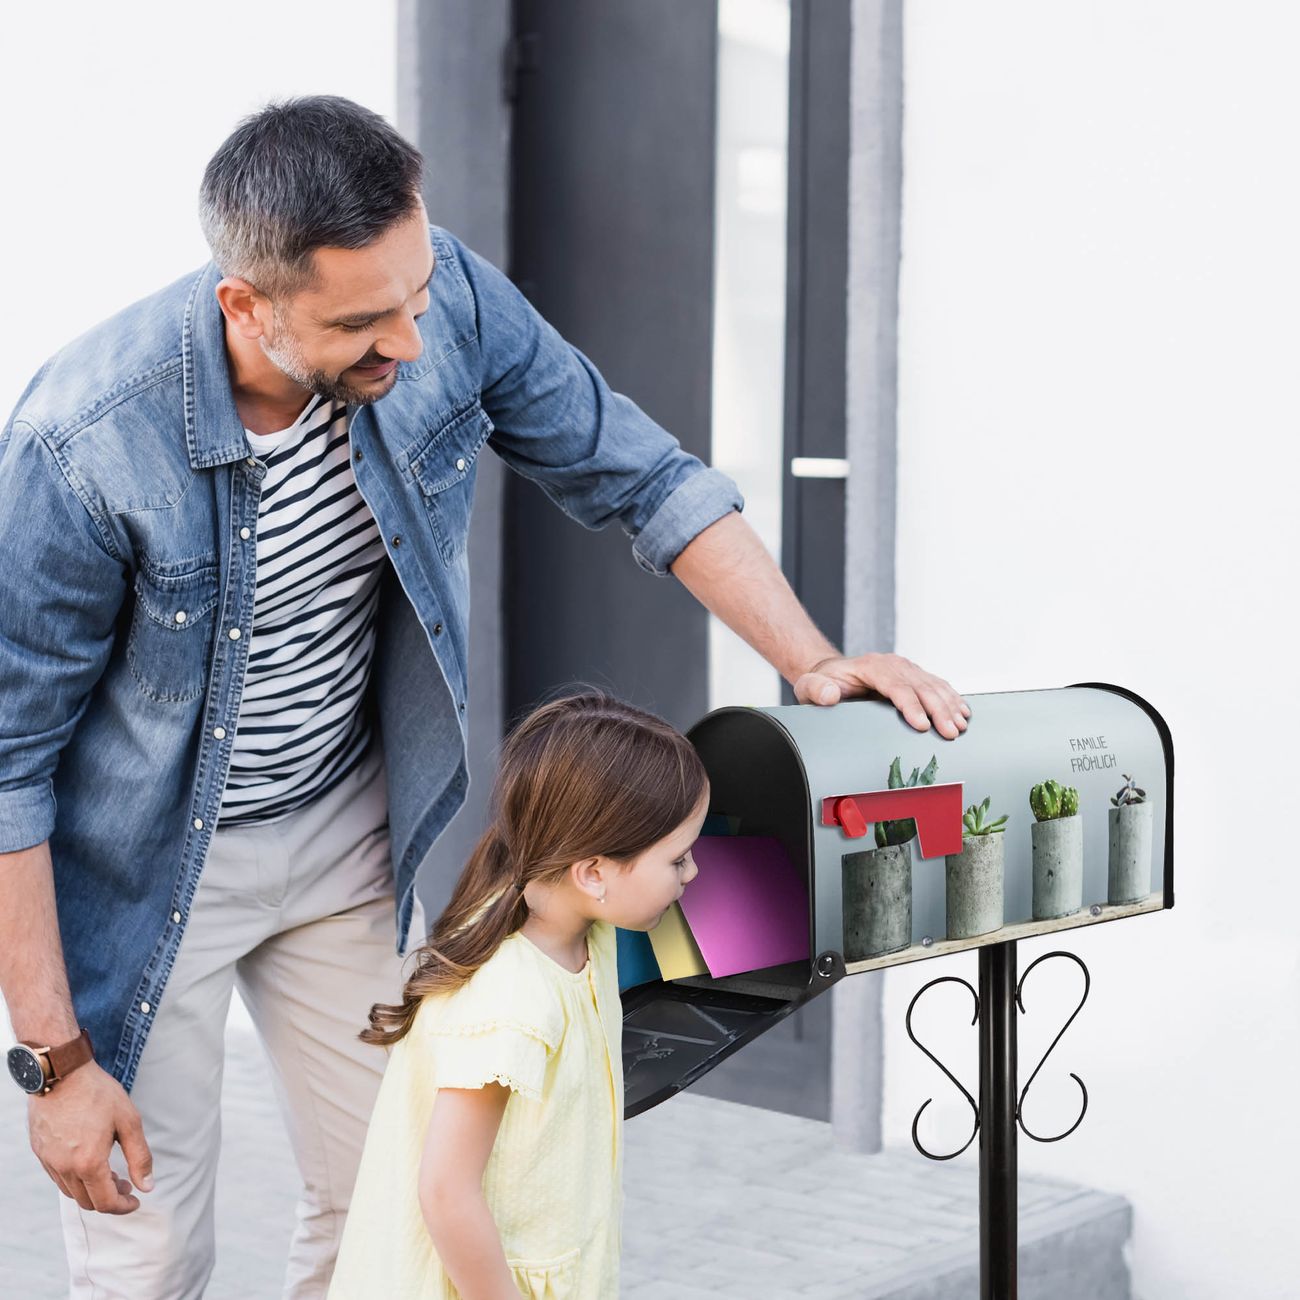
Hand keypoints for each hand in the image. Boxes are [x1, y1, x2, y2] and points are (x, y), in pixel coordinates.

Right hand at [28, 1060, 153, 1213]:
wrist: (62, 1074)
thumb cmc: (98, 1094)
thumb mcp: (129, 1121)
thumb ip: (139, 1157)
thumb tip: (147, 1186)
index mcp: (89, 1163)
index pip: (106, 1202)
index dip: (123, 1207)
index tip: (135, 1200)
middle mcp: (65, 1168)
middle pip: (87, 1202)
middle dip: (110, 1198)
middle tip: (125, 1184)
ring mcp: (50, 1162)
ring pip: (71, 1192)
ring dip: (92, 1190)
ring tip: (110, 1173)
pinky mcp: (40, 1153)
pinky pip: (58, 1178)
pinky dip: (76, 1179)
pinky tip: (88, 1162)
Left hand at [793, 653, 970, 738]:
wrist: (831, 673)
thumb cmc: (822, 684)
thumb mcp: (810, 687)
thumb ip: (816, 690)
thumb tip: (829, 694)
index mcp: (871, 666)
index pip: (895, 685)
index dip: (911, 705)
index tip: (922, 725)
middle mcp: (892, 664)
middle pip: (921, 686)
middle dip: (938, 710)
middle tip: (950, 733)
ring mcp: (906, 668)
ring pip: (934, 685)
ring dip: (950, 706)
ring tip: (961, 727)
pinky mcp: (914, 676)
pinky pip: (938, 685)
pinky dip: (952, 698)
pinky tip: (964, 713)